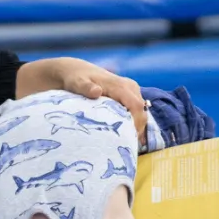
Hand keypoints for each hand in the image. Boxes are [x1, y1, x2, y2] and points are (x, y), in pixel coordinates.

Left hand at [16, 58, 145, 139]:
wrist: (77, 72)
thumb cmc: (76, 79)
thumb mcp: (77, 83)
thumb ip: (85, 87)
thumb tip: (96, 92)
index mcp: (120, 86)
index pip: (137, 106)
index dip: (136, 124)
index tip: (129, 139)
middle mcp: (130, 87)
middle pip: (142, 112)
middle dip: (138, 129)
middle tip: (128, 146)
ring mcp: (132, 91)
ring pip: (141, 113)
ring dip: (136, 128)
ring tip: (127, 144)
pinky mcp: (130, 96)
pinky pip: (137, 111)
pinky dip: (133, 124)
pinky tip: (127, 137)